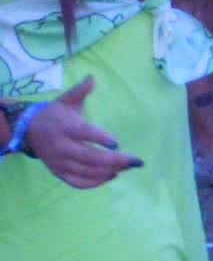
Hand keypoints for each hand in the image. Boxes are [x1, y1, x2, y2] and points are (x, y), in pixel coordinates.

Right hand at [22, 78, 140, 189]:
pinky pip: (77, 182)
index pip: (84, 134)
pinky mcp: (58, 173)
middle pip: (88, 157)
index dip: (99, 138)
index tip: (117, 142)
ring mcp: (59, 163)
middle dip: (114, 160)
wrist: (29, 131)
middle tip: (135, 160)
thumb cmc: (55, 114)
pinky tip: (112, 176)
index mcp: (65, 127)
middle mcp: (61, 147)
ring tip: (128, 167)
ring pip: (85, 172)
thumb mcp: (66, 100)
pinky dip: (94, 183)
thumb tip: (92, 78)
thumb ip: (80, 90)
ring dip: (108, 171)